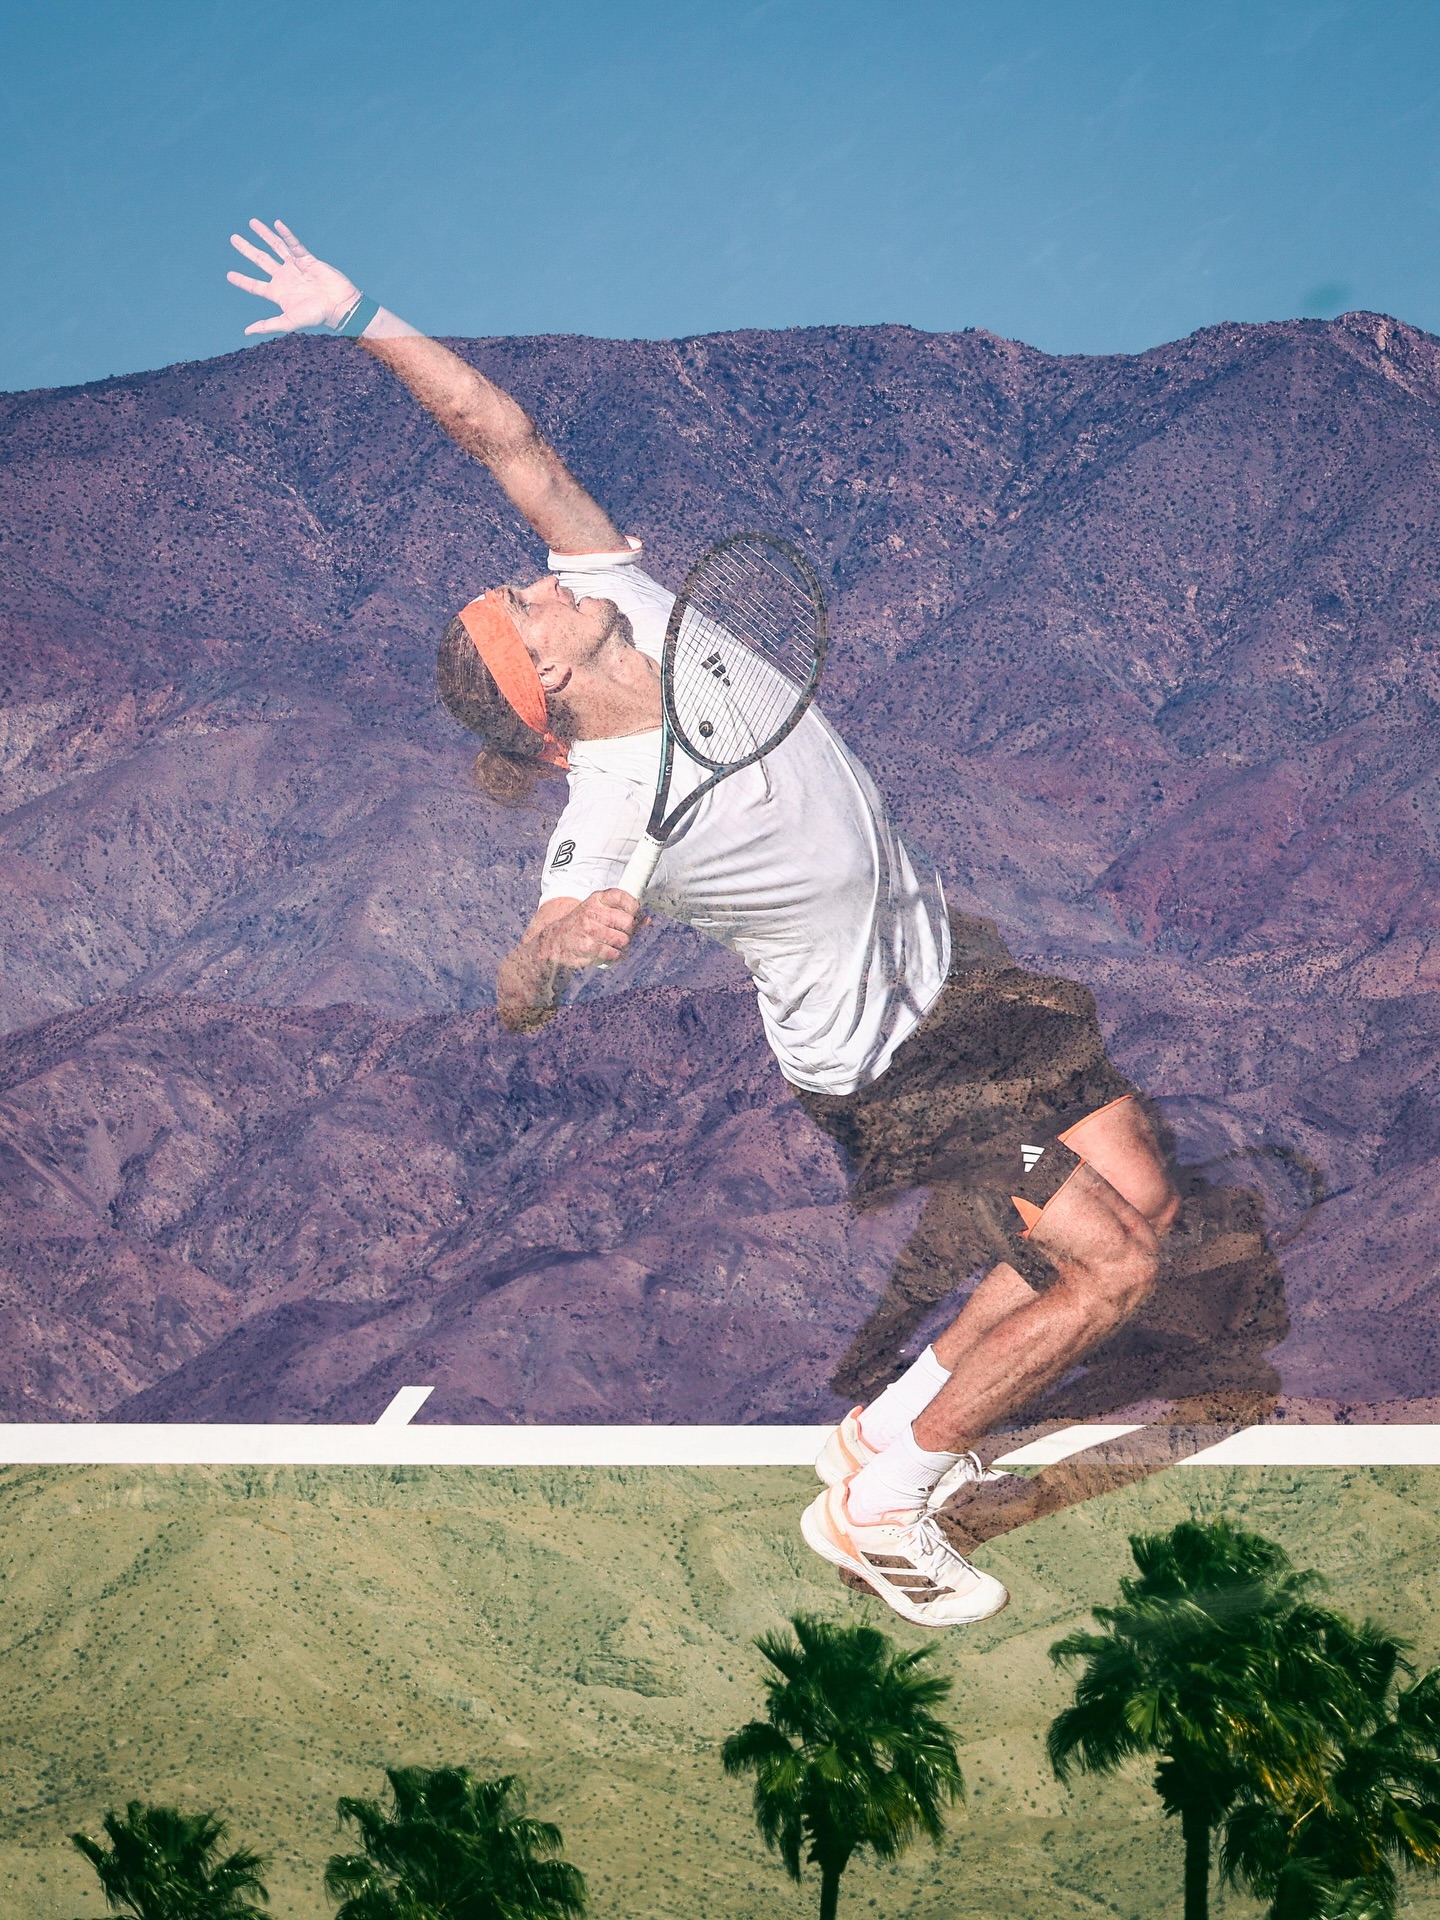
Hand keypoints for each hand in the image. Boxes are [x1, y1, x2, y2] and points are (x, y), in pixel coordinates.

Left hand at [226, 218, 359, 334]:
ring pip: (275, 246)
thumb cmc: (316, 316)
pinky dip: (286, 234)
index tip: (229, 275)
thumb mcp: (288, 322)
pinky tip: (277, 224)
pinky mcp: (307, 259)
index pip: (254, 285)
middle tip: (233, 239)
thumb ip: (268, 325)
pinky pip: (294, 244)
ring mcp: (295, 267)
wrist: (339, 306)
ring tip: (252, 222)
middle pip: (260, 260)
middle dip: (247, 249)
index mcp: (278, 293)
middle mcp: (284, 277)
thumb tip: (247, 332)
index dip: (242, 280)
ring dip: (264, 235)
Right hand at [537, 890, 640, 969]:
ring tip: (614, 945)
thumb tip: (647, 920)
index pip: (622, 896)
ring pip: (624, 940)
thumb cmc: (582, 926)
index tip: (635, 914)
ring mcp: (589, 930)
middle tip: (623, 934)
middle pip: (627, 922)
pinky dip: (615, 956)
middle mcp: (592, 912)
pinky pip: (614, 954)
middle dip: (630, 931)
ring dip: (623, 946)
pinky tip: (607, 953)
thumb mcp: (598, 913)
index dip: (634, 907)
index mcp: (596, 899)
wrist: (554, 943)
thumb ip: (622, 914)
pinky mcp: (588, 947)